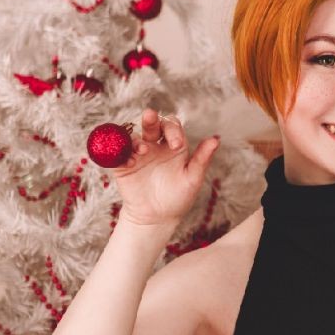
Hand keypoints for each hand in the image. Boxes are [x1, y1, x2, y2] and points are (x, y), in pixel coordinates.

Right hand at [112, 108, 220, 227]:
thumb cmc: (178, 197)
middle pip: (151, 125)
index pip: (172, 127)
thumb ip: (202, 159)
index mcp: (173, 145)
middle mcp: (155, 145)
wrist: (157, 218)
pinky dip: (121, 155)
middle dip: (150, 119)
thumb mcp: (192, 179)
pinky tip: (129, 162)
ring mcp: (137, 154)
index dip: (173, 131)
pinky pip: (118, 155)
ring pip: (133, 138)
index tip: (176, 145)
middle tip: (150, 116)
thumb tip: (216, 140)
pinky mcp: (123, 166)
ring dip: (136, 140)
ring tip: (142, 150)